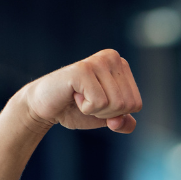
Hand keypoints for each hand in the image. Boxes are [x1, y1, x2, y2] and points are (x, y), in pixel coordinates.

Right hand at [20, 49, 142, 132]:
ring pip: (115, 104)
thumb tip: (120, 120)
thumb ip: (124, 122)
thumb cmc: (76, 109)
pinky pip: (99, 103)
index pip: (136, 104)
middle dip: (106, 113)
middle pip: (127, 105)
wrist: (44, 107)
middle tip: (86, 101)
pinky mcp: (82, 70)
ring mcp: (98, 61)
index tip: (97, 102)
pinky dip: (86, 108)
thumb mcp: (107, 118)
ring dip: (95, 110)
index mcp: (122, 65)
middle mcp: (112, 57)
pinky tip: (74, 95)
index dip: (116, 114)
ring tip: (80, 97)